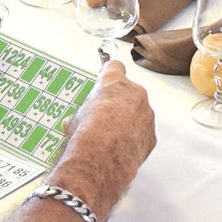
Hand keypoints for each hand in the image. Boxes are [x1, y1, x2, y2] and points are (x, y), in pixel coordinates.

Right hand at [50, 62, 154, 214]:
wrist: (101, 155)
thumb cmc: (88, 131)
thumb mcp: (76, 118)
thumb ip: (81, 115)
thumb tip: (71, 124)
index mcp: (114, 82)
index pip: (114, 67)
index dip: (110, 73)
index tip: (108, 76)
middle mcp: (135, 93)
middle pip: (129, 92)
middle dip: (119, 103)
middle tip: (105, 117)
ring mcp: (146, 114)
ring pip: (139, 114)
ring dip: (129, 122)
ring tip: (112, 137)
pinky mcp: (151, 135)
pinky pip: (144, 134)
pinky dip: (135, 139)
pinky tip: (121, 149)